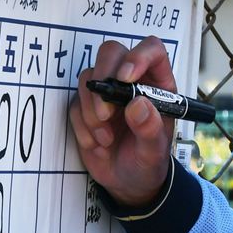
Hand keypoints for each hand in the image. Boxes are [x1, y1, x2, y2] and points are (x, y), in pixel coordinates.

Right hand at [70, 36, 178, 207]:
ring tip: (106, 140)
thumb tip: (138, 105)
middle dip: (103, 80)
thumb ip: (150, 129)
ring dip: (92, 112)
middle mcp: (131, 81)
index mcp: (157, 84)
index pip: (152, 50)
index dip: (138, 56)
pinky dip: (83, 127)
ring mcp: (106, 91)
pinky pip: (75, 104)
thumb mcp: (154, 152)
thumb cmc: (148, 163)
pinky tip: (98, 145)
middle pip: (111, 53)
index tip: (125, 78)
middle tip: (105, 114)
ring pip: (88, 78)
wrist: (129, 183)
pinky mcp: (85, 106)